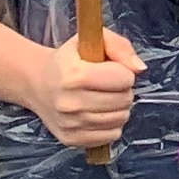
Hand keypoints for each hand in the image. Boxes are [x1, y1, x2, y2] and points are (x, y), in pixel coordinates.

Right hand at [21, 35, 137, 153]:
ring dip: (118, 108)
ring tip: (103, 98)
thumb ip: (120, 46)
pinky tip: (98, 113)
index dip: (123, 72)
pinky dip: (111, 125)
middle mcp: (70, 103)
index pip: (124, 78)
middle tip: (107, 85)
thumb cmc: (70, 60)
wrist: (38, 83)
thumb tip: (139, 68)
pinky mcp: (71, 139)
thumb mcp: (91, 40)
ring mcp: (70, 124)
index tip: (111, 70)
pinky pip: (111, 136)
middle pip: (124, 100)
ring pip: (120, 119)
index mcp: (75, 75)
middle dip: (123, 90)